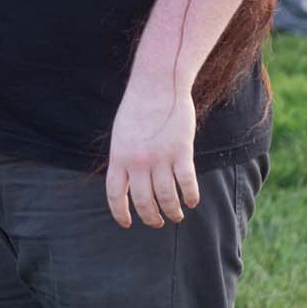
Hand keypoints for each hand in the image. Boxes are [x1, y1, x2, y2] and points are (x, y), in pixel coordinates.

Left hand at [105, 78, 198, 228]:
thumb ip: (124, 158)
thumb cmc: (138, 108)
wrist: (156, 84)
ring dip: (172, 211)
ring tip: (176, 216)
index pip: (115, 194)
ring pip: (166, 196)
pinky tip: (192, 202)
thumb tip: (128, 183)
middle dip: (151, 217)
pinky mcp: (180, 151)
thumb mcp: (122, 134)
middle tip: (157, 222)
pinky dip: (190, 196)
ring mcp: (159, 157)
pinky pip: (186, 182)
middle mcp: (137, 161)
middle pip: (143, 201)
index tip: (127, 223)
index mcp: (118, 157)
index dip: (120, 212)